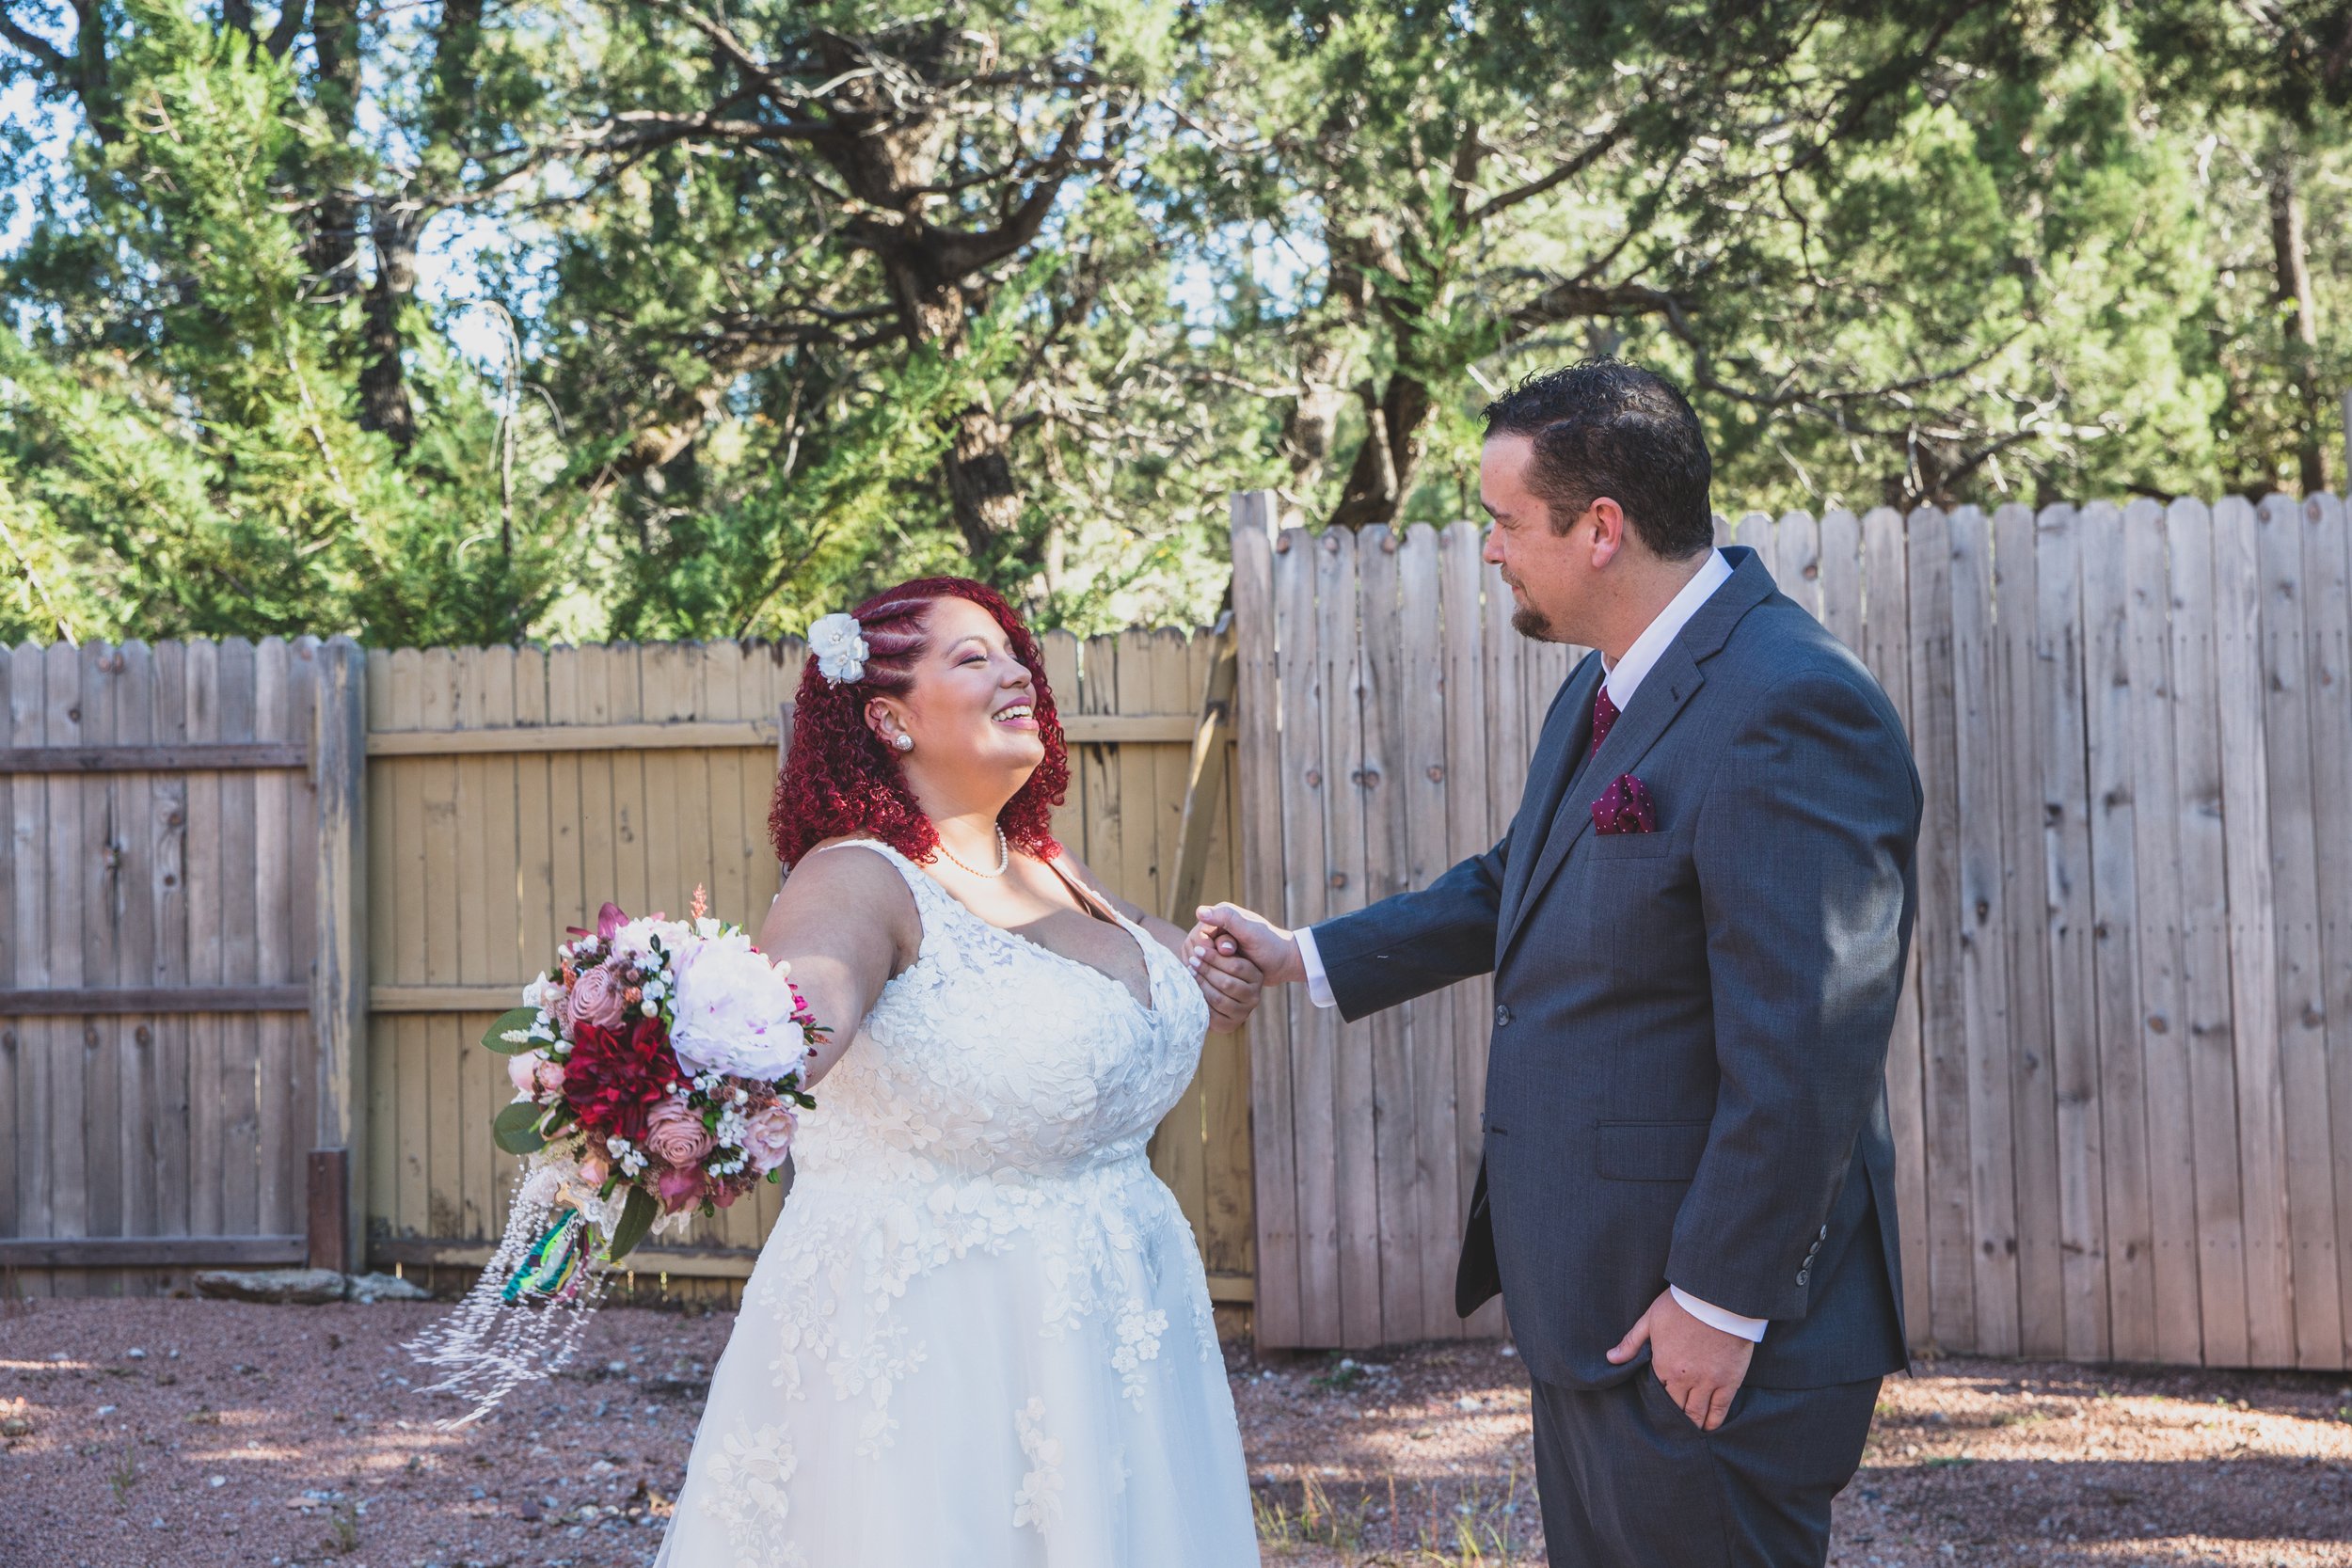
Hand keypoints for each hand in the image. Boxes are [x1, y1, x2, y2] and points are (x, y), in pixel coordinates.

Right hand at [1188, 901, 1307, 986]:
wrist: (1284, 962)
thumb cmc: (1270, 945)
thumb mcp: (1250, 931)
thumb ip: (1227, 919)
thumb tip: (1199, 911)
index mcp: (1221, 914)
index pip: (1198, 936)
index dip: (1209, 949)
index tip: (1229, 953)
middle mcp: (1215, 926)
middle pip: (1196, 949)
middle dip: (1212, 959)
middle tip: (1234, 959)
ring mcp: (1215, 942)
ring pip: (1199, 960)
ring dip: (1213, 968)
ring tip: (1233, 969)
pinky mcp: (1218, 957)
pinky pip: (1205, 968)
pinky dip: (1214, 974)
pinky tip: (1227, 977)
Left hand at [1188, 930, 1263, 1030]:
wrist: (1218, 990)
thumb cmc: (1222, 965)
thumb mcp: (1227, 952)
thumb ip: (1226, 944)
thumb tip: (1222, 946)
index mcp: (1257, 977)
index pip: (1237, 966)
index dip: (1215, 957)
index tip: (1198, 949)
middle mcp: (1254, 996)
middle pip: (1227, 983)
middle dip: (1206, 970)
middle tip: (1192, 960)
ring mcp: (1243, 1013)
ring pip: (1219, 999)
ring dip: (1201, 984)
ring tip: (1189, 971)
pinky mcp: (1229, 1025)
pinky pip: (1212, 1013)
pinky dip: (1200, 1000)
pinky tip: (1191, 988)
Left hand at [1606, 1287, 1753, 1431]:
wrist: (1717, 1297)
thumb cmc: (1681, 1304)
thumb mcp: (1650, 1319)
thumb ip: (1632, 1342)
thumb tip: (1610, 1358)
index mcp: (1663, 1365)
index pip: (1657, 1393)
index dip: (1657, 1402)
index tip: (1657, 1410)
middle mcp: (1684, 1378)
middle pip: (1676, 1408)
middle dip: (1673, 1419)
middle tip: (1671, 1429)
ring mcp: (1708, 1382)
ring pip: (1697, 1413)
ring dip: (1692, 1425)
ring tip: (1689, 1433)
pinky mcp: (1729, 1381)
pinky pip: (1720, 1409)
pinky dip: (1713, 1421)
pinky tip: (1709, 1428)